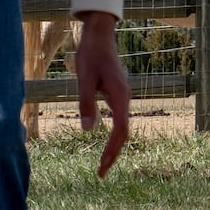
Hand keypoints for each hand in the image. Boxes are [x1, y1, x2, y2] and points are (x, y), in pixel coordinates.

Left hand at [73, 10, 131, 177]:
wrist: (99, 35)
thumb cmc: (91, 55)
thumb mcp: (84, 79)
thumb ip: (86, 103)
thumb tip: (89, 130)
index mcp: (120, 96)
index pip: (120, 130)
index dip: (112, 150)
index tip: (102, 166)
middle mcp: (125, 98)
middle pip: (124, 133)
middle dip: (113, 154)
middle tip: (101, 173)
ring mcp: (123, 96)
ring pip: (123, 127)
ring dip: (114, 146)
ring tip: (103, 164)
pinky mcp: (118, 94)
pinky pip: (120, 120)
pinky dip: (114, 135)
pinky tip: (106, 143)